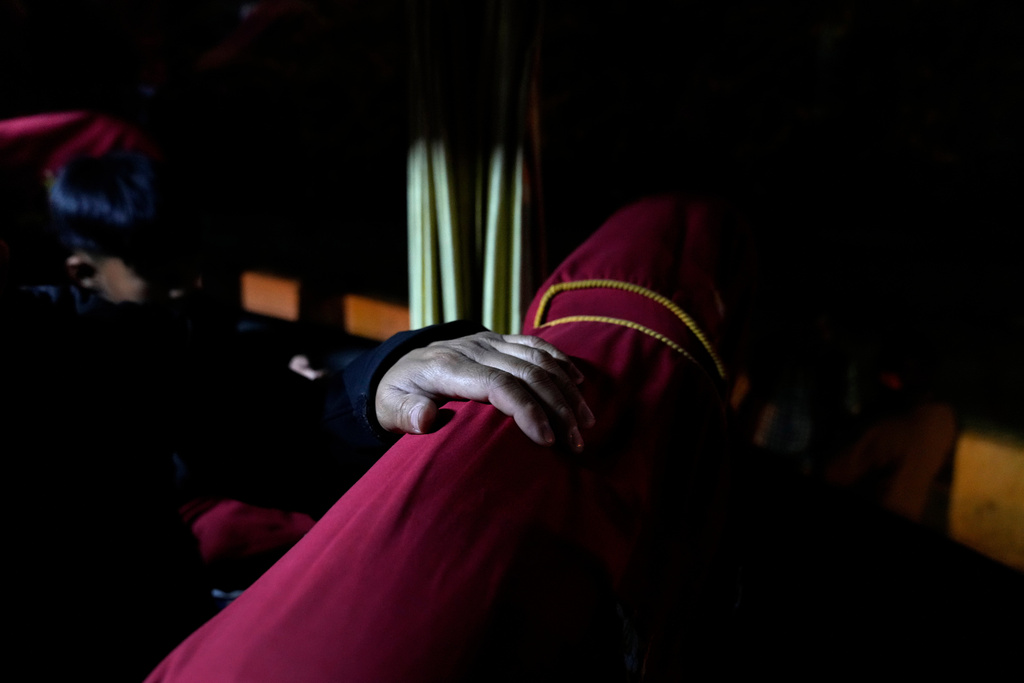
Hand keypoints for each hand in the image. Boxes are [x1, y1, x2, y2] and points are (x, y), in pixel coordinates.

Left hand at [374, 331, 595, 451]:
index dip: (527, 409)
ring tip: (585, 422)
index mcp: (449, 367)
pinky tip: (580, 382)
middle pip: (527, 373)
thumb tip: (426, 419)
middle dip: (558, 407)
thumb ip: (405, 413)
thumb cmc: (397, 393)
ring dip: (567, 389)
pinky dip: (561, 362)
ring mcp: (489, 341)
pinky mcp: (499, 340)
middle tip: (577, 442)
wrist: (399, 363)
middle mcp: (474, 349)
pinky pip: (536, 345)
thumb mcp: (388, 407)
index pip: (499, 384)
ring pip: (538, 359)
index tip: (547, 440)